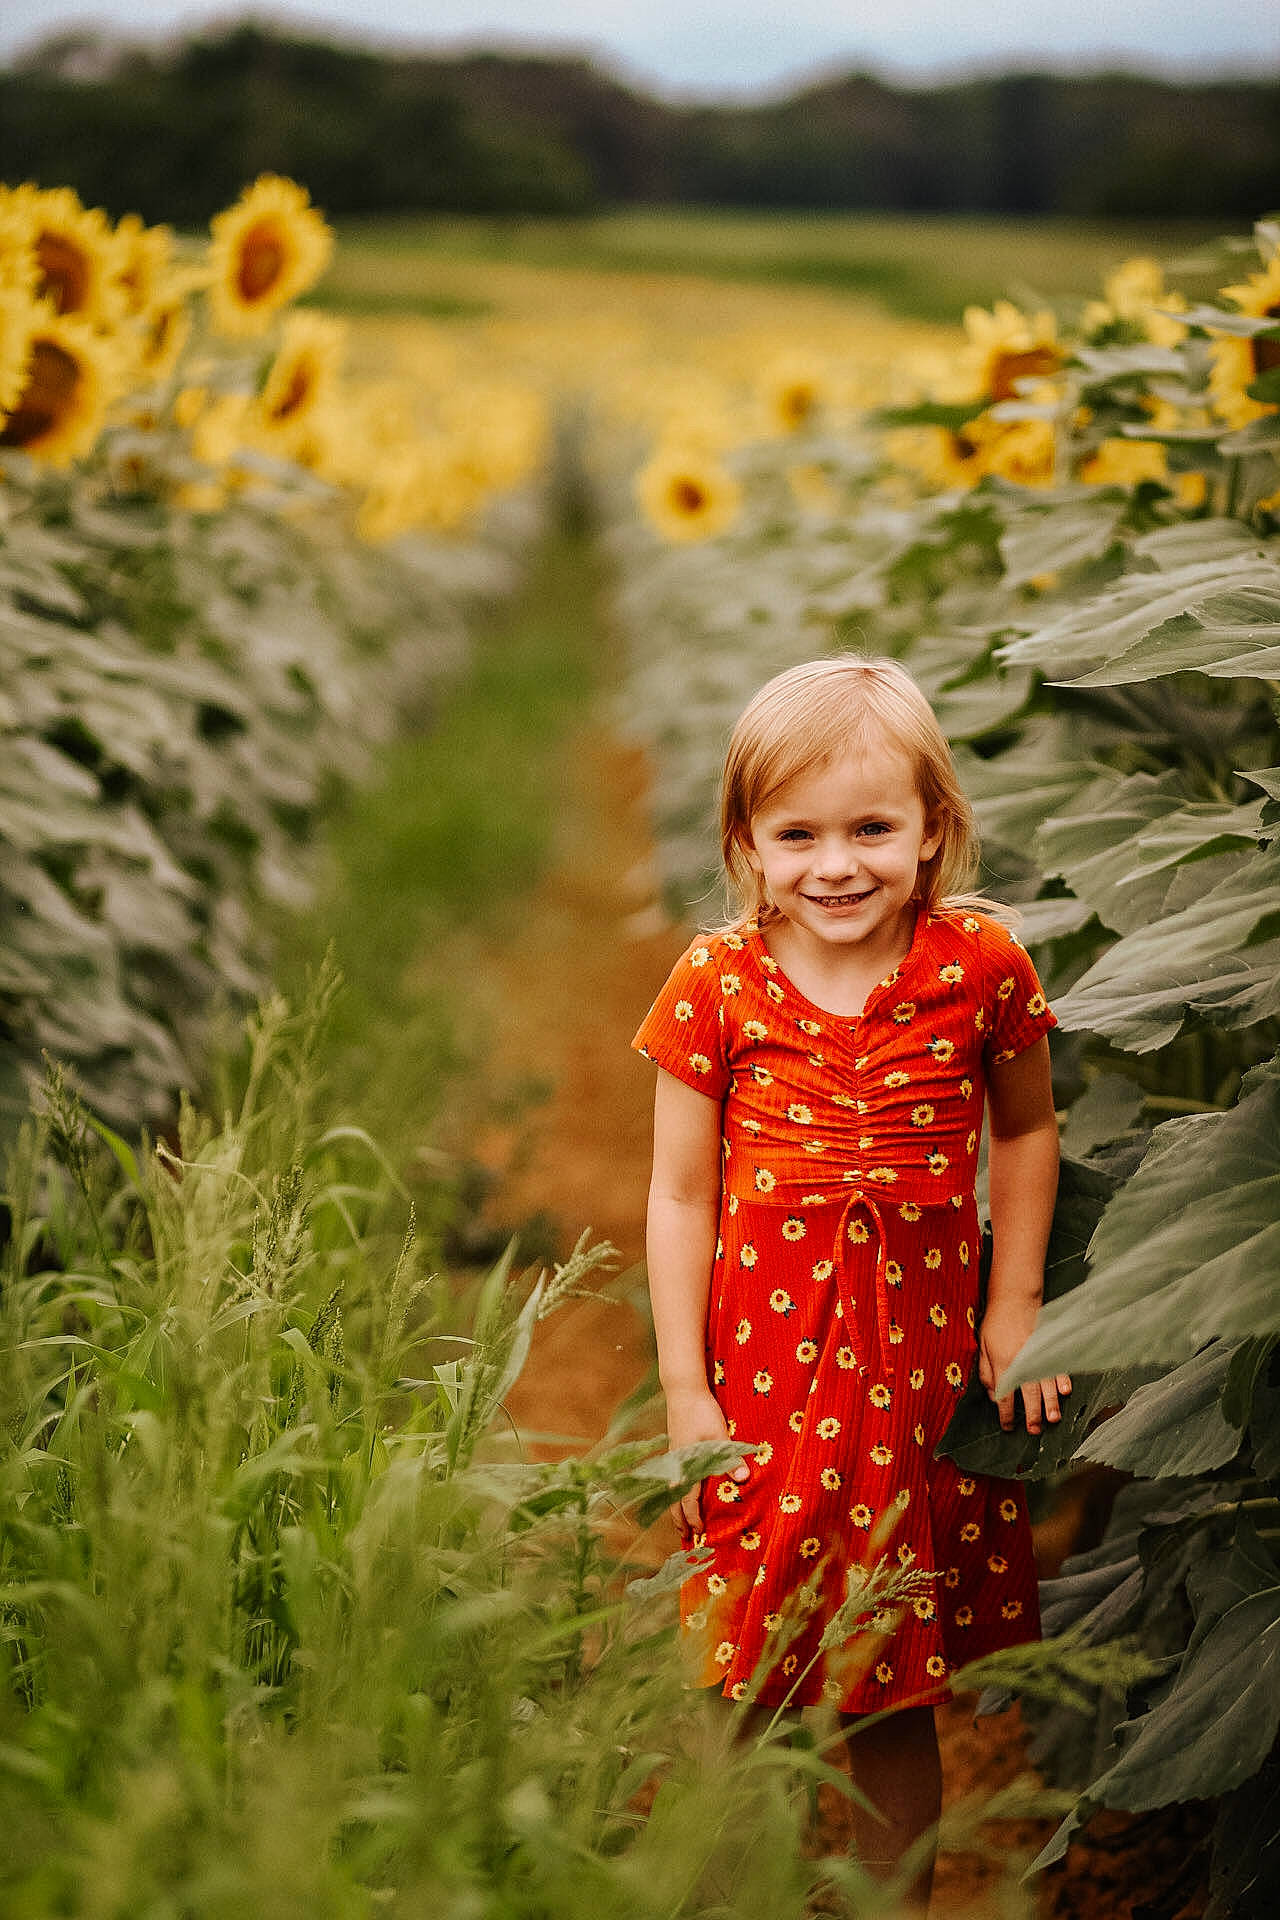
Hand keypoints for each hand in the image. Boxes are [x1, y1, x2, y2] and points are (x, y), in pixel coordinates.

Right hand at [664, 1385, 748, 1540]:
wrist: (682, 1389)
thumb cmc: (700, 1412)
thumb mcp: (718, 1435)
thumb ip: (729, 1458)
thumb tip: (742, 1479)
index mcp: (687, 1465)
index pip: (688, 1500)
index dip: (694, 1518)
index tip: (700, 1533)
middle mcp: (677, 1464)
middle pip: (674, 1498)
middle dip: (678, 1519)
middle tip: (683, 1536)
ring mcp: (675, 1455)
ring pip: (671, 1488)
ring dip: (675, 1505)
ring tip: (679, 1518)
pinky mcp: (676, 1445)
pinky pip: (674, 1476)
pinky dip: (676, 1489)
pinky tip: (681, 1488)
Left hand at [978, 1295, 1071, 1435]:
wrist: (1015, 1298)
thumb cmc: (996, 1322)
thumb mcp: (983, 1346)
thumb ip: (986, 1373)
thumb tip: (993, 1396)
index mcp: (1002, 1363)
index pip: (1004, 1396)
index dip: (1005, 1415)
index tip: (1008, 1427)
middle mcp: (1021, 1362)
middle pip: (1029, 1395)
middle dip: (1032, 1415)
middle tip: (1034, 1430)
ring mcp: (1037, 1354)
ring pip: (1046, 1384)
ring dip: (1051, 1403)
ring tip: (1053, 1418)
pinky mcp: (1048, 1347)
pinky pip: (1058, 1366)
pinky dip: (1063, 1379)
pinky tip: (1066, 1391)